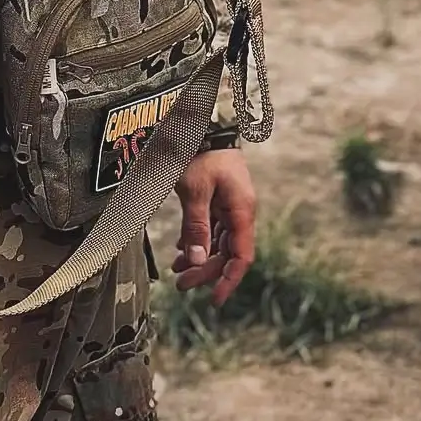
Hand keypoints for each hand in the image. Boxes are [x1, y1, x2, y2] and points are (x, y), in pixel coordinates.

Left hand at [172, 148, 255, 305]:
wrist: (202, 121)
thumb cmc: (200, 152)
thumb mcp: (195, 190)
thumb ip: (197, 226)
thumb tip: (197, 261)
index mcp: (242, 210)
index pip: (242, 256)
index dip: (229, 280)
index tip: (212, 299)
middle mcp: (240, 210)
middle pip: (228, 252)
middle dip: (206, 271)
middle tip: (181, 284)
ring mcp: (230, 204)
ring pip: (218, 241)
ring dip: (200, 257)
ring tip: (178, 270)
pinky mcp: (219, 197)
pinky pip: (212, 227)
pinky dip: (198, 240)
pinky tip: (182, 248)